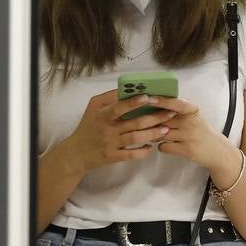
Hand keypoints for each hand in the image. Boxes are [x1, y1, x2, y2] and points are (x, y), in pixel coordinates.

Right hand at [60, 91, 175, 171]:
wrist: (76, 153)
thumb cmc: (87, 127)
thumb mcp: (92, 108)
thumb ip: (108, 97)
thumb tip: (125, 88)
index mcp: (103, 115)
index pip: (120, 107)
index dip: (134, 102)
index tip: (149, 97)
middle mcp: (108, 129)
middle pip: (135, 123)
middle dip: (155, 118)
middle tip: (170, 113)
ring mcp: (111, 144)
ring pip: (136, 138)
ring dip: (153, 133)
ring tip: (166, 129)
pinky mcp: (114, 157)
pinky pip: (132, 155)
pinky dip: (143, 151)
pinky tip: (151, 146)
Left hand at [145, 96, 239, 180]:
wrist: (215, 149)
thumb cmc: (199, 130)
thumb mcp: (192, 115)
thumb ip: (176, 110)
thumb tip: (152, 106)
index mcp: (192, 110)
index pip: (175, 103)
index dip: (161, 101)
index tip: (149, 99)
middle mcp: (191, 122)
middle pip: (163, 120)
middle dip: (151, 122)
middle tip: (145, 123)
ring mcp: (188, 136)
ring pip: (160, 133)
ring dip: (155, 135)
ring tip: (158, 134)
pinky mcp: (186, 150)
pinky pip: (163, 146)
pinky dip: (162, 146)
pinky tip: (168, 144)